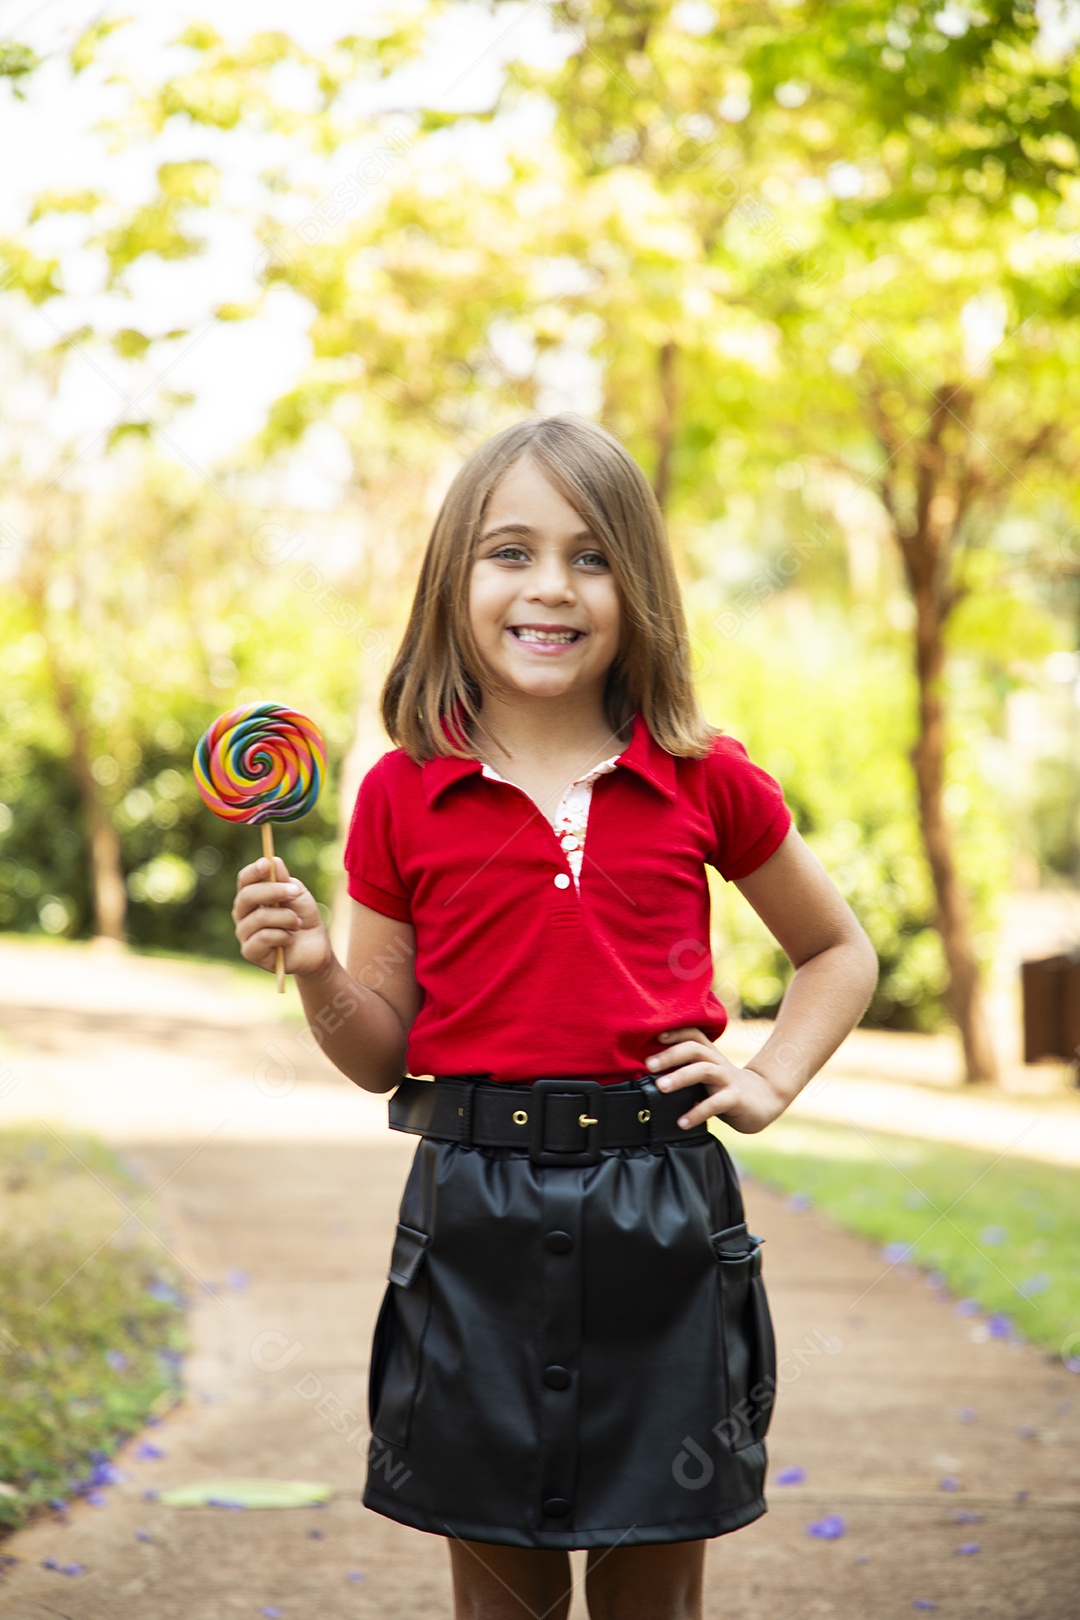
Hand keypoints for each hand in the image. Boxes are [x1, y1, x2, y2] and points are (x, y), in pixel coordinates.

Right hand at [232, 855, 332, 980]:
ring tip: (298, 923)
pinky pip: (264, 937)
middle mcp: (243, 914)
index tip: (267, 864)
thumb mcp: (298, 895)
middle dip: (273, 891)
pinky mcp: (250, 952)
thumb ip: (285, 880)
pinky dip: (283, 936)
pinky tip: (290, 939)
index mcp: (252, 897)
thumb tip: (274, 860)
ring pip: (259, 917)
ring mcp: (244, 933)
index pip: (245, 880)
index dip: (254, 871)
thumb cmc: (304, 919)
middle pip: (247, 896)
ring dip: (286, 918)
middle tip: (295, 891)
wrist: (315, 949)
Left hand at [645, 1026, 783, 1134]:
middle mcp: (718, 1062)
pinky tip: (682, 1122)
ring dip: (680, 1077)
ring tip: (660, 1088)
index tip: (654, 1037)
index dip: (675, 1032)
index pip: (693, 1035)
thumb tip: (648, 1075)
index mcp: (710, 1055)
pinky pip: (715, 1103)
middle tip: (649, 1065)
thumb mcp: (707, 1074)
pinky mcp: (736, 1098)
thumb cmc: (726, 1087)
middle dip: (670, 1055)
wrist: (764, 1099)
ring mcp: (728, 1079)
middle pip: (695, 1049)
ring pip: (704, 1070)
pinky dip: (697, 1112)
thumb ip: (686, 1070)